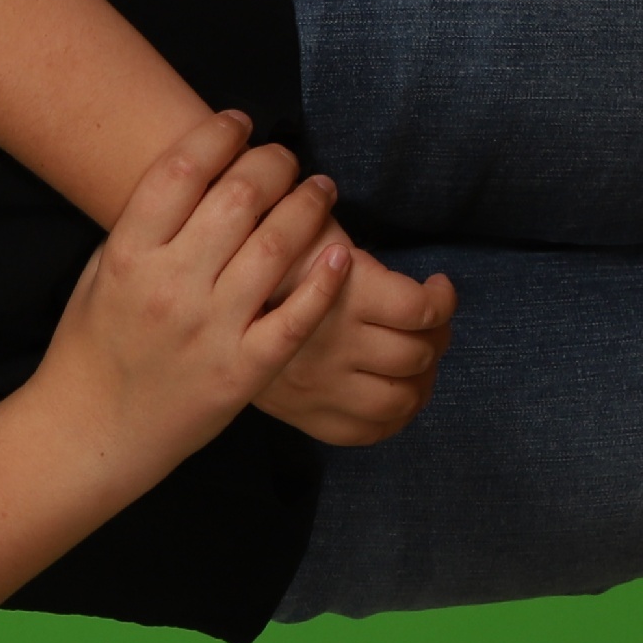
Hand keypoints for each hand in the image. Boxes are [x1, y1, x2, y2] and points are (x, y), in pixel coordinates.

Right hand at [38, 111, 355, 459]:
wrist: (93, 430)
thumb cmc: (92, 347)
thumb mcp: (98, 275)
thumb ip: (141, 228)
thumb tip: (192, 172)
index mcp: (127, 255)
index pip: (181, 170)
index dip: (218, 134)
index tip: (240, 122)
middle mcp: (169, 286)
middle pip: (237, 197)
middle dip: (272, 163)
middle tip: (286, 158)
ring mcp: (210, 330)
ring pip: (275, 247)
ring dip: (307, 207)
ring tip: (321, 191)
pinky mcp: (243, 371)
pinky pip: (297, 317)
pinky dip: (323, 282)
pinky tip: (340, 254)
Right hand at [254, 230, 457, 446]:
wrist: (199, 309)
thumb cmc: (257, 257)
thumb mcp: (296, 226)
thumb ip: (334, 228)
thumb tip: (353, 212)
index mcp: (341, 296)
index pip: (421, 310)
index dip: (443, 299)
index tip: (438, 287)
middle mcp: (335, 346)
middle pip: (418, 355)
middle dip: (437, 336)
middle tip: (429, 323)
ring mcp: (322, 388)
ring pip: (401, 399)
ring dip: (422, 380)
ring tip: (416, 359)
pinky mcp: (309, 416)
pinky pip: (369, 431)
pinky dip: (395, 416)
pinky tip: (394, 391)